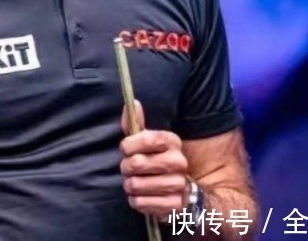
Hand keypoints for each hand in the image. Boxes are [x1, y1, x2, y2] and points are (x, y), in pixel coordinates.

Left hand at [119, 100, 189, 221]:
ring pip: (136, 184)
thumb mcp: (147, 141)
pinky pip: (140, 203)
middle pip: (137, 163)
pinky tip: (143, 196)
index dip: (129, 144)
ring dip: (130, 186)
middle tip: (129, 169)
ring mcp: (178, 184)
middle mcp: (179, 162)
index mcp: (172, 142)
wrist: (183, 192)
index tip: (125, 148)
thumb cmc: (157, 162)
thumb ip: (136, 124)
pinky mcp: (174, 205)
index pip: (148, 138)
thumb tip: (133, 102)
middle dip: (126, 167)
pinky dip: (136, 201)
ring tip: (136, 183)